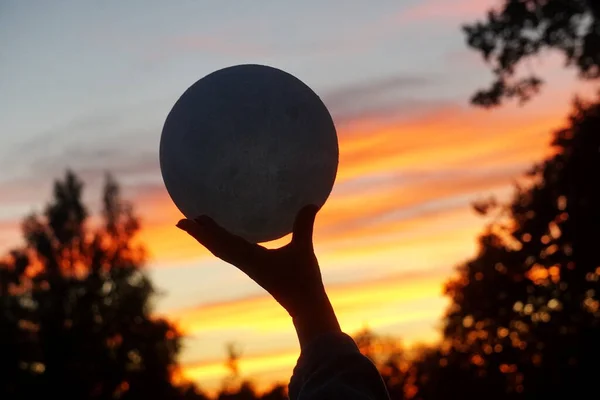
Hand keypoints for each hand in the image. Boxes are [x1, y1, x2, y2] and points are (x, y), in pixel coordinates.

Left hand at [176, 205, 326, 318]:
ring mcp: (249, 266)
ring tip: (197, 227)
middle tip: (182, 221)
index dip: (204, 231)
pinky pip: (232, 254)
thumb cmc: (303, 279)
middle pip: (216, 246)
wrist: (304, 305)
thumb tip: (311, 203)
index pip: (221, 242)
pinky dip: (222, 243)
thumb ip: (304, 225)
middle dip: (199, 234)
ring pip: (222, 251)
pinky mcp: (255, 269)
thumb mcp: (304, 250)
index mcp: (250, 258)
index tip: (187, 221)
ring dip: (208, 239)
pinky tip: (226, 238)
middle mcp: (245, 262)